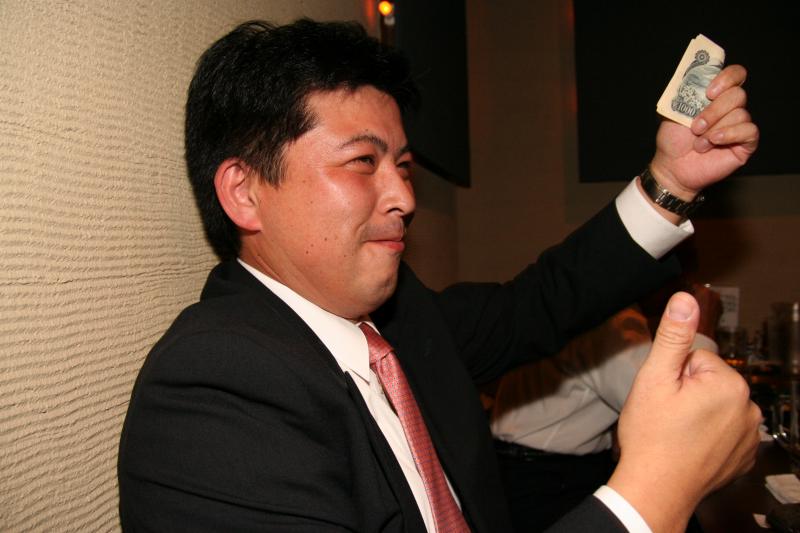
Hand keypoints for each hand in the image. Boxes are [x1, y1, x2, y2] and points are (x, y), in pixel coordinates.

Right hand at [607, 292, 760, 531]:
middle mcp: (749, 408)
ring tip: (676, 432)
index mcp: (729, 384)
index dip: (672, 374)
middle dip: (686, 392)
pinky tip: (689, 446)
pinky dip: (708, 435)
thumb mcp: (654, 378)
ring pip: (715, 404)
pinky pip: (724, 429)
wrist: (656, 489)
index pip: (695, 358)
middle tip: (666, 414)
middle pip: (708, 380)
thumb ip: (673, 335)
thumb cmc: (652, 436)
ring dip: (697, 413)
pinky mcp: (744, 455)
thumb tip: (685, 298)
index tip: (663, 397)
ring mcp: (749, 435)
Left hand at [649, 65, 759, 199]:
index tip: (709, 92)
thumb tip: (692, 71)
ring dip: (715, 128)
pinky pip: (749, 130)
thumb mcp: (673, 110)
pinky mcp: (746, 143)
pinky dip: (729, 134)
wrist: (672, 167)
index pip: (735, 74)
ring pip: (741, 114)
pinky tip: (714, 141)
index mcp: (716, 95)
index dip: (726, 78)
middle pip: (738, 94)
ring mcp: (740, 124)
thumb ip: (685, 90)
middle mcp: (731, 107)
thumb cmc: (672, 140)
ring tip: (699, 142)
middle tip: (695, 127)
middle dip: (714, 111)